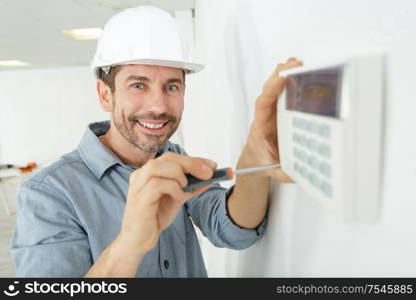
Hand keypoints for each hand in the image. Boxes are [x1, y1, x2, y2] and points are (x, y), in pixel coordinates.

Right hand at [118, 152, 216, 253]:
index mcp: (149, 172)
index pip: (172, 157)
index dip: (193, 159)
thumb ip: (190, 186)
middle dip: (191, 163)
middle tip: (208, 173)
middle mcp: (141, 174)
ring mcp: (138, 185)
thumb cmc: (155, 217)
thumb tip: (209, 177)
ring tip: (186, 186)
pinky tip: (178, 197)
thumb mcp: (177, 198)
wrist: (140, 239)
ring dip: (178, 174)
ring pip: (158, 166)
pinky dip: (172, 188)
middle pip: (167, 158)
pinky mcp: (140, 198)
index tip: (212, 165)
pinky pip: (156, 184)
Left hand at [242, 57, 302, 181]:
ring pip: (275, 90)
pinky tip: (295, 70)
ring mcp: (272, 113)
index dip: (272, 90)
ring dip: (283, 74)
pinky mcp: (279, 113)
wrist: (254, 161)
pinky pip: (282, 94)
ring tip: (296, 62)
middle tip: (294, 64)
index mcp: (260, 128)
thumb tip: (297, 174)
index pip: (263, 105)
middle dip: (279, 75)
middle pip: (268, 91)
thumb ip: (283, 173)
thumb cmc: (261, 163)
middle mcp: (265, 117)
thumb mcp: (271, 171)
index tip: (281, 78)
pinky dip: (287, 80)